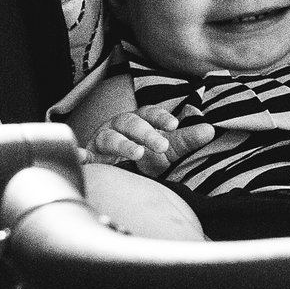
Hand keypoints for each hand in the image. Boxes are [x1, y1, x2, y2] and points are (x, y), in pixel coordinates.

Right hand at [83, 106, 213, 176]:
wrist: (116, 175)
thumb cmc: (143, 157)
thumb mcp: (167, 150)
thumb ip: (186, 140)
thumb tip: (210, 130)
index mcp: (138, 122)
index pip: (149, 113)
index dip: (160, 117)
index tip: (175, 124)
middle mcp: (118, 127)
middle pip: (130, 123)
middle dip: (146, 132)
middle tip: (162, 145)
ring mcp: (102, 141)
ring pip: (110, 137)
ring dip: (123, 144)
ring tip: (138, 154)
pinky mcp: (90, 158)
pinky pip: (83, 156)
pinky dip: (80, 156)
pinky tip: (80, 158)